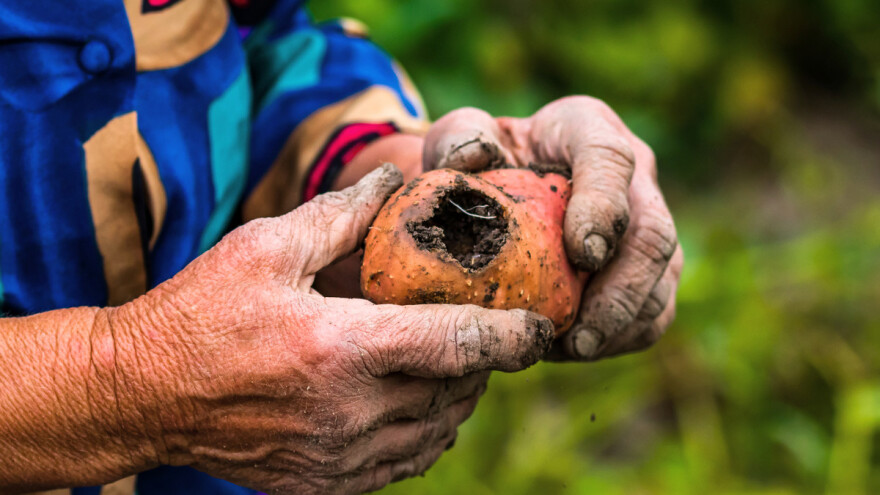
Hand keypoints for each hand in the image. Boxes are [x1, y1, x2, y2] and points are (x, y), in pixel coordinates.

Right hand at [109, 164, 552, 493]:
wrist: (140, 394)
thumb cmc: (200, 313)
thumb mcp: (266, 247)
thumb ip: (342, 215)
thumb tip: (395, 179)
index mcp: (341, 348)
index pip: (457, 344)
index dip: (511, 336)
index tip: (540, 326)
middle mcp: (348, 412)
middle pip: (456, 391)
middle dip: (483, 363)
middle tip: (486, 332)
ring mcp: (337, 456)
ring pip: (436, 432)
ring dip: (457, 399)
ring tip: (454, 366)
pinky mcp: (324, 482)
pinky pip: (403, 464)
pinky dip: (426, 435)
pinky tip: (419, 408)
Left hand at [423, 96, 682, 360]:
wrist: (498, 182)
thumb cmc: (477, 160)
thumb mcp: (457, 138)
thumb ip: (459, 138)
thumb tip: (472, 159)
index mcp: (587, 128)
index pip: (610, 160)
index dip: (605, 207)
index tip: (582, 254)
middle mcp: (632, 173)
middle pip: (653, 233)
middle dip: (622, 290)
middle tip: (579, 334)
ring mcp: (646, 219)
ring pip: (663, 278)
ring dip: (622, 322)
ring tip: (571, 349)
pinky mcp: (648, 265)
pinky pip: (654, 309)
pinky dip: (622, 336)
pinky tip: (574, 349)